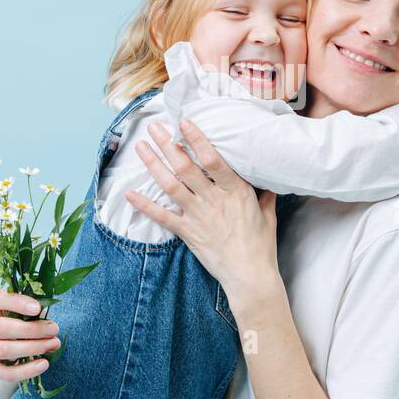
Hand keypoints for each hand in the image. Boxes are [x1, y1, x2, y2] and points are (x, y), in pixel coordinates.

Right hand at [0, 287, 62, 382]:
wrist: (9, 341)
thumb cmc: (19, 316)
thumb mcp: (23, 307)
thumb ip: (33, 309)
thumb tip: (48, 321)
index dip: (17, 303)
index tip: (37, 308)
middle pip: (0, 328)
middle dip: (31, 330)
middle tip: (54, 329)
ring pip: (3, 350)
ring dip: (32, 348)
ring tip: (53, 344)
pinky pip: (5, 373)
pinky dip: (26, 370)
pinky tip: (43, 364)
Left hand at [124, 118, 280, 310]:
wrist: (250, 276)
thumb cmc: (261, 246)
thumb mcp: (268, 214)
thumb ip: (265, 194)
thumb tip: (267, 181)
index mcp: (235, 191)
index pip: (212, 158)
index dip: (196, 138)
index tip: (183, 122)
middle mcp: (213, 199)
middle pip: (185, 166)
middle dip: (167, 144)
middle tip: (155, 127)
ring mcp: (198, 216)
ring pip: (171, 185)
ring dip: (153, 165)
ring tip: (141, 148)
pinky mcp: (187, 233)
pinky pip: (162, 217)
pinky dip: (144, 205)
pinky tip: (130, 194)